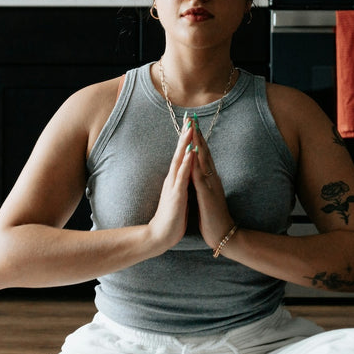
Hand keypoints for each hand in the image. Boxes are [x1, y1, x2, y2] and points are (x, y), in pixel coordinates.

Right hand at [147, 122, 195, 251]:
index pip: (182, 155)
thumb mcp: (178, 196)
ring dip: (185, 144)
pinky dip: (186, 163)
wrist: (161, 235)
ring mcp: (173, 185)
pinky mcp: (176, 194)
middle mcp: (173, 179)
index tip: (192, 124)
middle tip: (190, 118)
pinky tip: (191, 153)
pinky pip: (182, 176)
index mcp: (176, 179)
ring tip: (190, 128)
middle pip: (180, 152)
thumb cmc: (172, 217)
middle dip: (185, 135)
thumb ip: (181, 183)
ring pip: (180, 160)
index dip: (187, 140)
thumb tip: (185, 173)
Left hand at [188, 122, 236, 250]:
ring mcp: (211, 185)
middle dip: (197, 134)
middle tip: (192, 117)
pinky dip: (195, 162)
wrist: (223, 235)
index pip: (203, 155)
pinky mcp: (207, 194)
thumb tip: (201, 174)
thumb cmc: (213, 217)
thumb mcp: (208, 196)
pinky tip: (191, 152)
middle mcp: (212, 178)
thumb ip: (205, 184)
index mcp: (210, 179)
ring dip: (197, 143)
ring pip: (203, 160)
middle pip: (204, 152)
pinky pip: (200, 175)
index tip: (192, 125)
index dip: (198, 139)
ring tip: (192, 128)